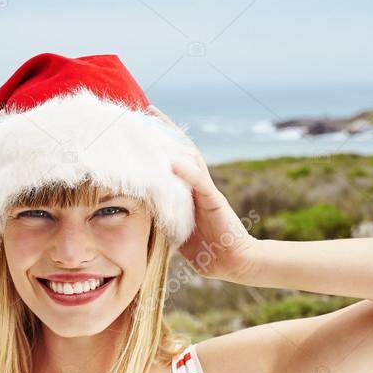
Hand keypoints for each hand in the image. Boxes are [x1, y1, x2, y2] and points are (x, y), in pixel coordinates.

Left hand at [146, 104, 258, 281]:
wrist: (234, 263)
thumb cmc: (208, 252)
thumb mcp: (177, 235)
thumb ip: (162, 224)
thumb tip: (139, 223)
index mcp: (188, 193)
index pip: (172, 163)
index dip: (158, 146)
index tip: (140, 131)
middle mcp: (198, 186)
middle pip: (181, 150)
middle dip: (165, 131)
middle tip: (146, 110)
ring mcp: (206, 190)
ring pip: (190, 157)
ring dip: (174, 138)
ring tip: (157, 119)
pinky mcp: (214, 199)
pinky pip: (199, 181)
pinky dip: (186, 170)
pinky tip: (171, 160)